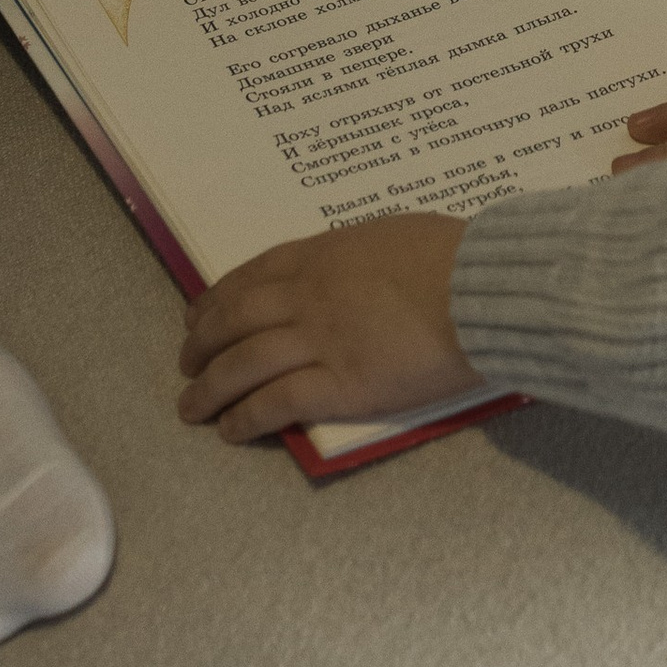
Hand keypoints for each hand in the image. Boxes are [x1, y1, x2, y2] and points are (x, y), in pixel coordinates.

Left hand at [178, 215, 477, 443]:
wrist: (480, 288)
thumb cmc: (451, 254)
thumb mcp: (388, 234)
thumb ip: (354, 256)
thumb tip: (348, 269)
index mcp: (318, 255)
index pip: (249, 277)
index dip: (215, 300)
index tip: (196, 316)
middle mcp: (305, 296)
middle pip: (233, 321)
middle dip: (201, 344)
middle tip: (186, 363)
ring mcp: (318, 341)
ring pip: (242, 364)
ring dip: (209, 388)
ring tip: (191, 408)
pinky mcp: (340, 386)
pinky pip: (276, 403)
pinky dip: (245, 417)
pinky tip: (229, 431)